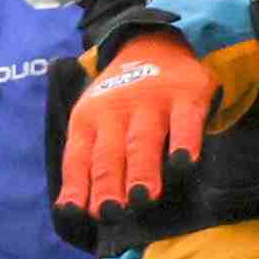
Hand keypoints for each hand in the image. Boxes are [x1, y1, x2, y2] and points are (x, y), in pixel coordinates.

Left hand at [57, 34, 214, 216]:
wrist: (153, 44)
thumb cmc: (120, 103)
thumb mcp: (95, 125)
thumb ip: (87, 164)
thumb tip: (73, 212)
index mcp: (87, 121)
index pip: (78, 158)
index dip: (79, 186)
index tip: (80, 214)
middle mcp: (114, 111)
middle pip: (109, 153)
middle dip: (108, 184)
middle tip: (112, 212)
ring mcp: (150, 101)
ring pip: (143, 139)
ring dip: (141, 169)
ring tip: (142, 197)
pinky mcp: (185, 95)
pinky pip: (185, 121)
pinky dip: (184, 142)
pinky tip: (184, 164)